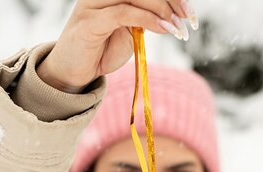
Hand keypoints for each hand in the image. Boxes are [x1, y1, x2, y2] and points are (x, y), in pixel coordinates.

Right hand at [36, 0, 198, 91]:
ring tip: (180, 29)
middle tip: (190, 21)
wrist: (72, 74)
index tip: (190, 12)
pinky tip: (164, 29)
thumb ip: (144, 21)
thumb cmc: (99, 53)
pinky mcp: (90, 19)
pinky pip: (124, 12)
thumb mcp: (128, 35)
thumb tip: (169, 15)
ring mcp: (95, 3)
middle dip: (172, 2)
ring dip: (163, 12)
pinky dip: (148, 20)